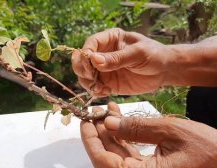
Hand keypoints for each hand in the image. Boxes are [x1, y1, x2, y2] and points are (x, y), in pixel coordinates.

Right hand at [72, 28, 174, 95]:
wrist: (164, 71)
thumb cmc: (154, 55)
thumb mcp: (138, 53)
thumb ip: (117, 58)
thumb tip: (94, 60)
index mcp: (109, 39)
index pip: (89, 44)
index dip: (85, 56)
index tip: (90, 68)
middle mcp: (102, 53)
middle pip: (81, 60)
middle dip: (82, 71)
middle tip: (92, 80)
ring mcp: (103, 69)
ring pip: (84, 76)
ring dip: (88, 84)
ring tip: (101, 89)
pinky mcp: (106, 83)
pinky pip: (93, 87)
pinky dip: (95, 92)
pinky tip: (106, 93)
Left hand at [81, 102, 216, 167]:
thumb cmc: (208, 150)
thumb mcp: (171, 132)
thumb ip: (137, 128)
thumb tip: (108, 123)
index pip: (103, 161)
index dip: (90, 140)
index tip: (84, 122)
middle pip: (107, 156)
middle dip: (99, 132)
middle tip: (95, 112)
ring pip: (117, 154)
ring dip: (110, 132)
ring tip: (108, 110)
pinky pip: (129, 154)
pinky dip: (123, 137)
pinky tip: (120, 120)